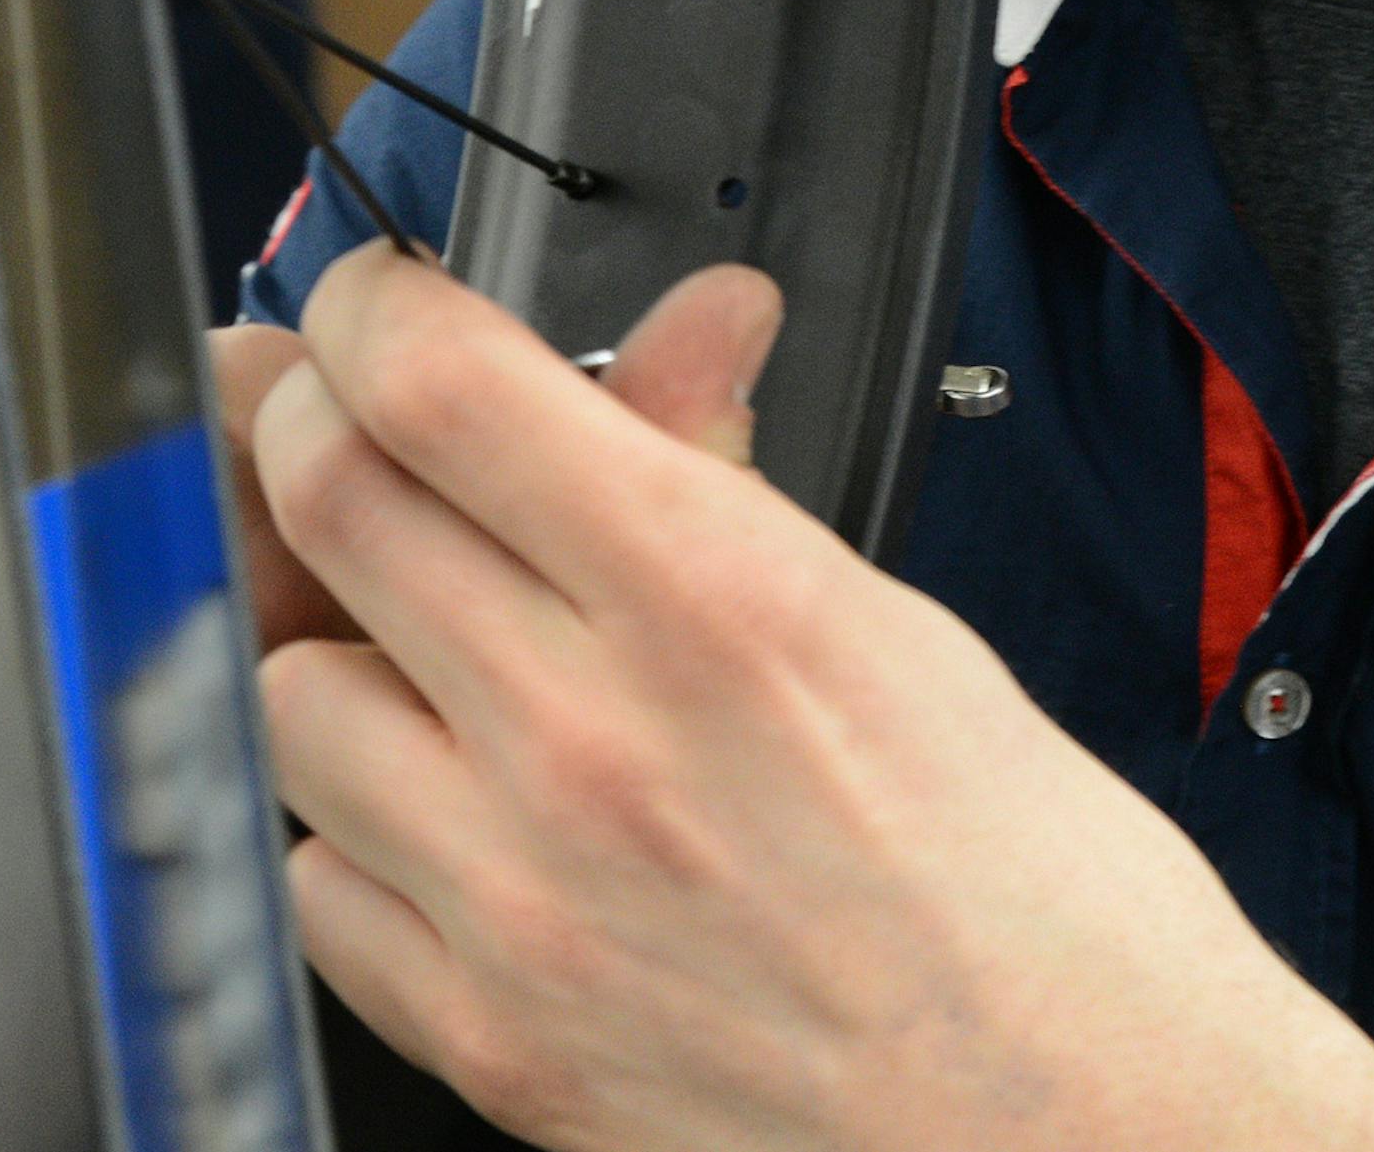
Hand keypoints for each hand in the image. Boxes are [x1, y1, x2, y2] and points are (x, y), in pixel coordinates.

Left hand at [250, 247, 1373, 1151]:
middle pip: (331, 503)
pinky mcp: (489, 1042)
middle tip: (341, 413)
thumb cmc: (1032, 893)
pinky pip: (321, 882)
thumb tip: (689, 330)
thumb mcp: (893, 620)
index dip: (371, 305)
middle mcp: (594, 742)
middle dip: (311, 420)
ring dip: (335, 635)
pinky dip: (356, 822)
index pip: (437, 386)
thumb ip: (728, 470)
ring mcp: (520, 904)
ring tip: (427, 638)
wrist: (1082, 1134)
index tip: (374, 303)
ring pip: (291, 691)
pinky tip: (443, 805)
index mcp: (718, 599)